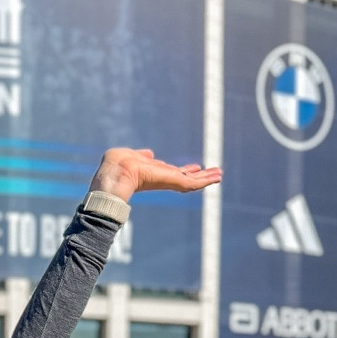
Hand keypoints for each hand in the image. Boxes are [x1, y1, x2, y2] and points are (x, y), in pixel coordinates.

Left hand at [90, 147, 221, 200]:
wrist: (117, 172)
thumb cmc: (117, 164)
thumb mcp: (131, 156)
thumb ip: (141, 156)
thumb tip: (148, 153)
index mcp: (153, 172)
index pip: (171, 172)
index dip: (183, 170)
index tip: (195, 168)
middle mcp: (162, 178)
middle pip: (184, 177)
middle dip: (199, 175)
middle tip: (214, 174)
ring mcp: (168, 181)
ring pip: (191, 182)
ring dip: (207, 178)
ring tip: (219, 175)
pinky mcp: (173, 182)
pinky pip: (192, 184)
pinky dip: (205, 181)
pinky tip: (216, 178)